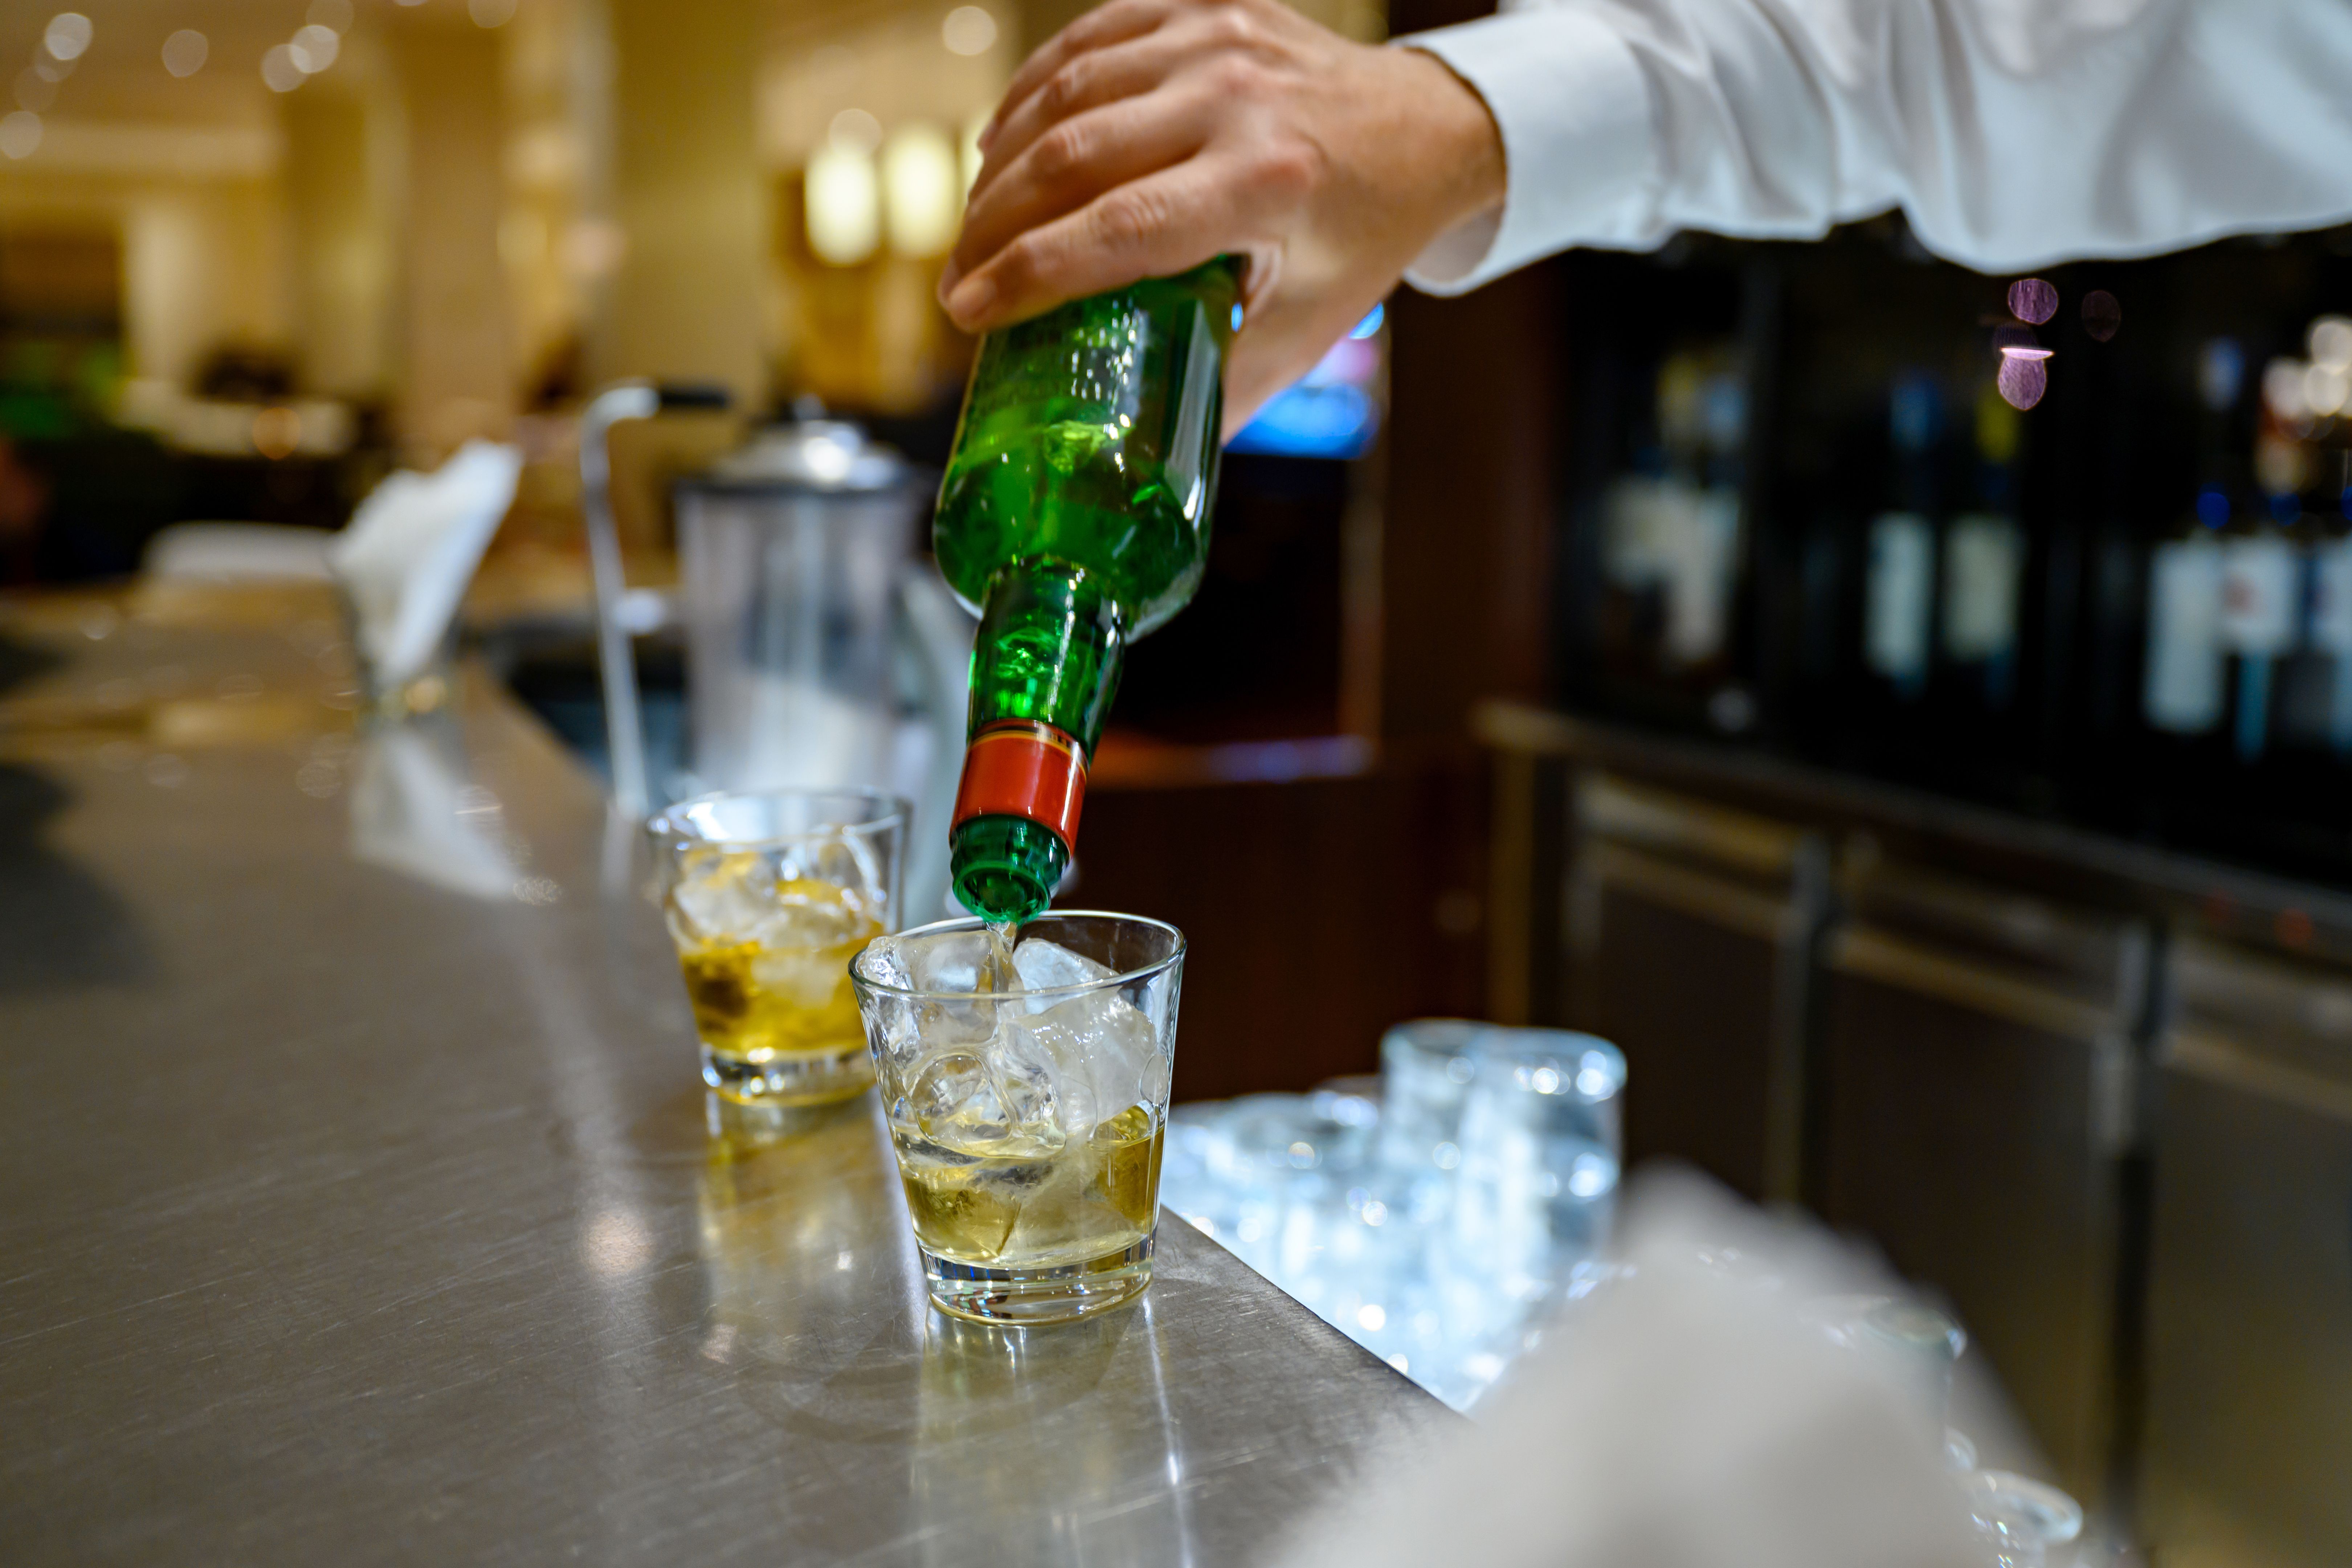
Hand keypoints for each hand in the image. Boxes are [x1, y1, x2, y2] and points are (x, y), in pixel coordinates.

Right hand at [940, 0, 1504, 436]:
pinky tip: (1003, 146)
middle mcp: (1238, 99)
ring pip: (1066, 93)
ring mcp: (1215, 39)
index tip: (968, 312)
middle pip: (1073, 157)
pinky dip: (1031, 95)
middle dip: (993, 227)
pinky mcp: (1200, 4)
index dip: (1027, 274)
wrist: (1428, 128)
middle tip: (960, 283)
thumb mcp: (1308, 326)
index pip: (1117, 230)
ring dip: (1001, 163)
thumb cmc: (1362, 238)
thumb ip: (1222, 388)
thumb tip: (1133, 461)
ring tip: (973, 227)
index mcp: (1268, 184)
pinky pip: (1087, 41)